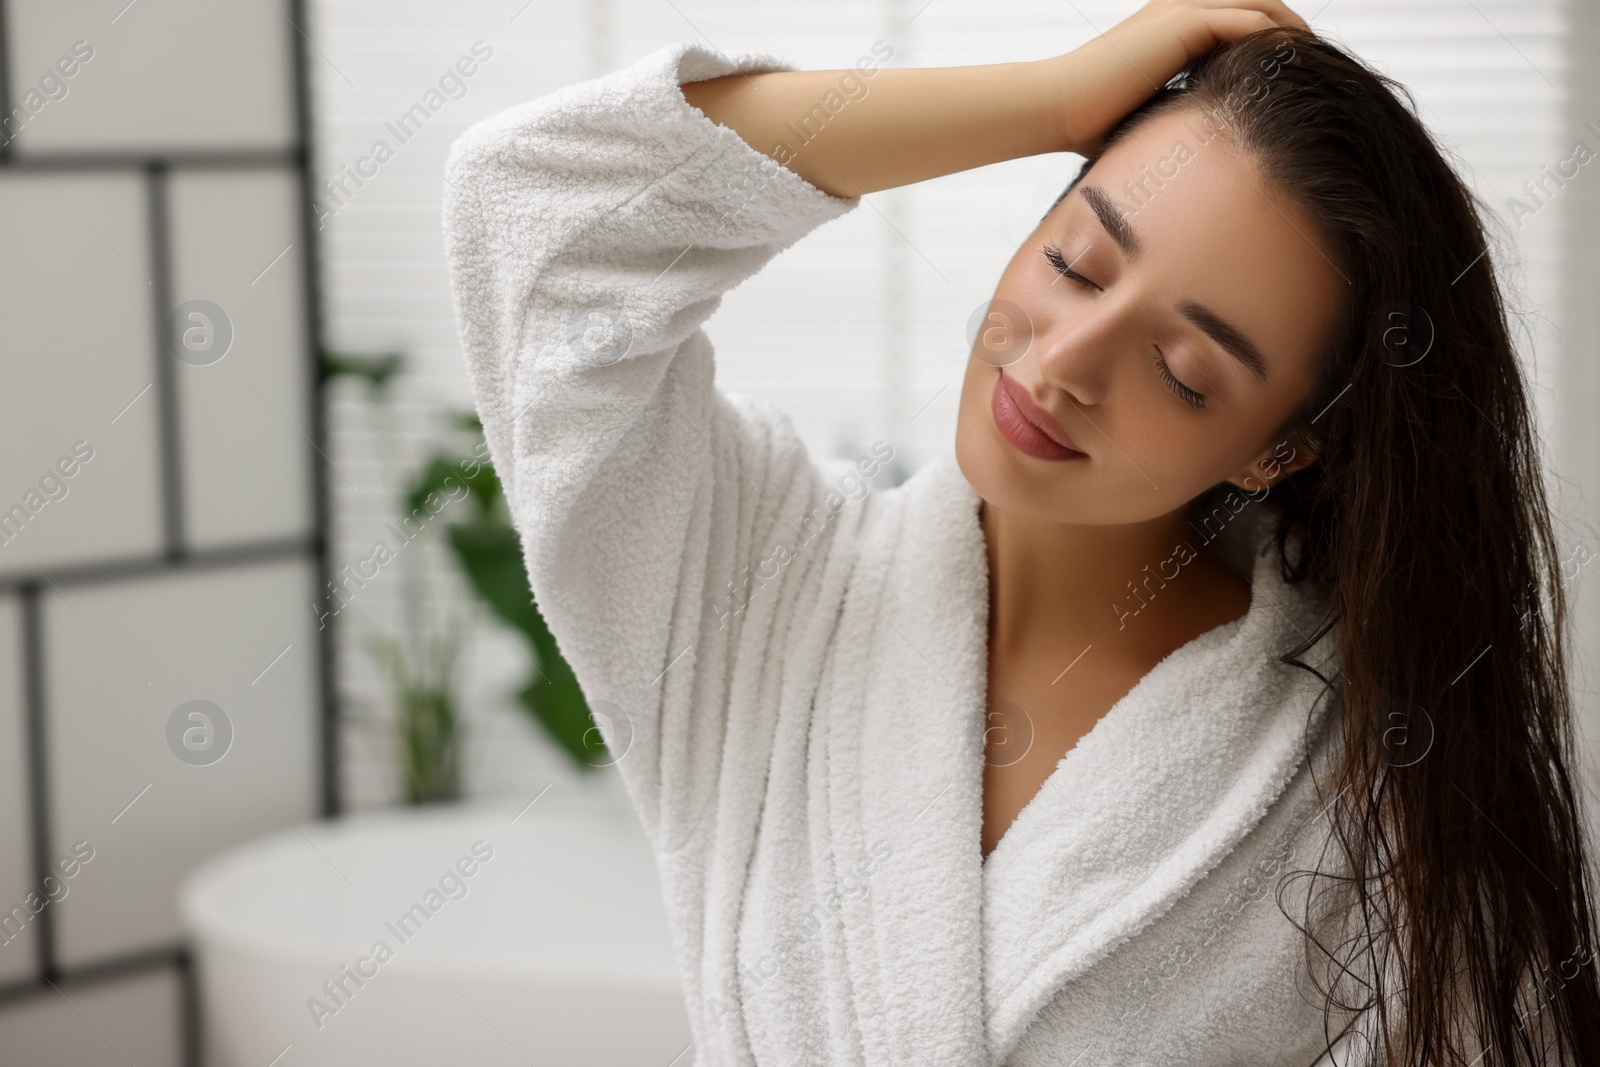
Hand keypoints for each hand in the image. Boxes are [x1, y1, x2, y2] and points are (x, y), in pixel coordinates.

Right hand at [1049, 0, 1308, 154]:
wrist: (1056, 106)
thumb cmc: (1087, 124)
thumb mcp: (1144, 117)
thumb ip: (1173, 119)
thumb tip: (1194, 159)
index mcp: (1170, 28)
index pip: (1236, 19)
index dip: (1270, 40)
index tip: (1296, 73)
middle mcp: (1179, 8)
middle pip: (1257, 4)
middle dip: (1291, 30)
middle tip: (1323, 64)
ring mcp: (1182, 10)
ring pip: (1260, 6)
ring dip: (1294, 32)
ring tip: (1322, 63)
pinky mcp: (1184, 22)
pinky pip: (1249, 21)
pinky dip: (1278, 38)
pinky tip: (1298, 66)